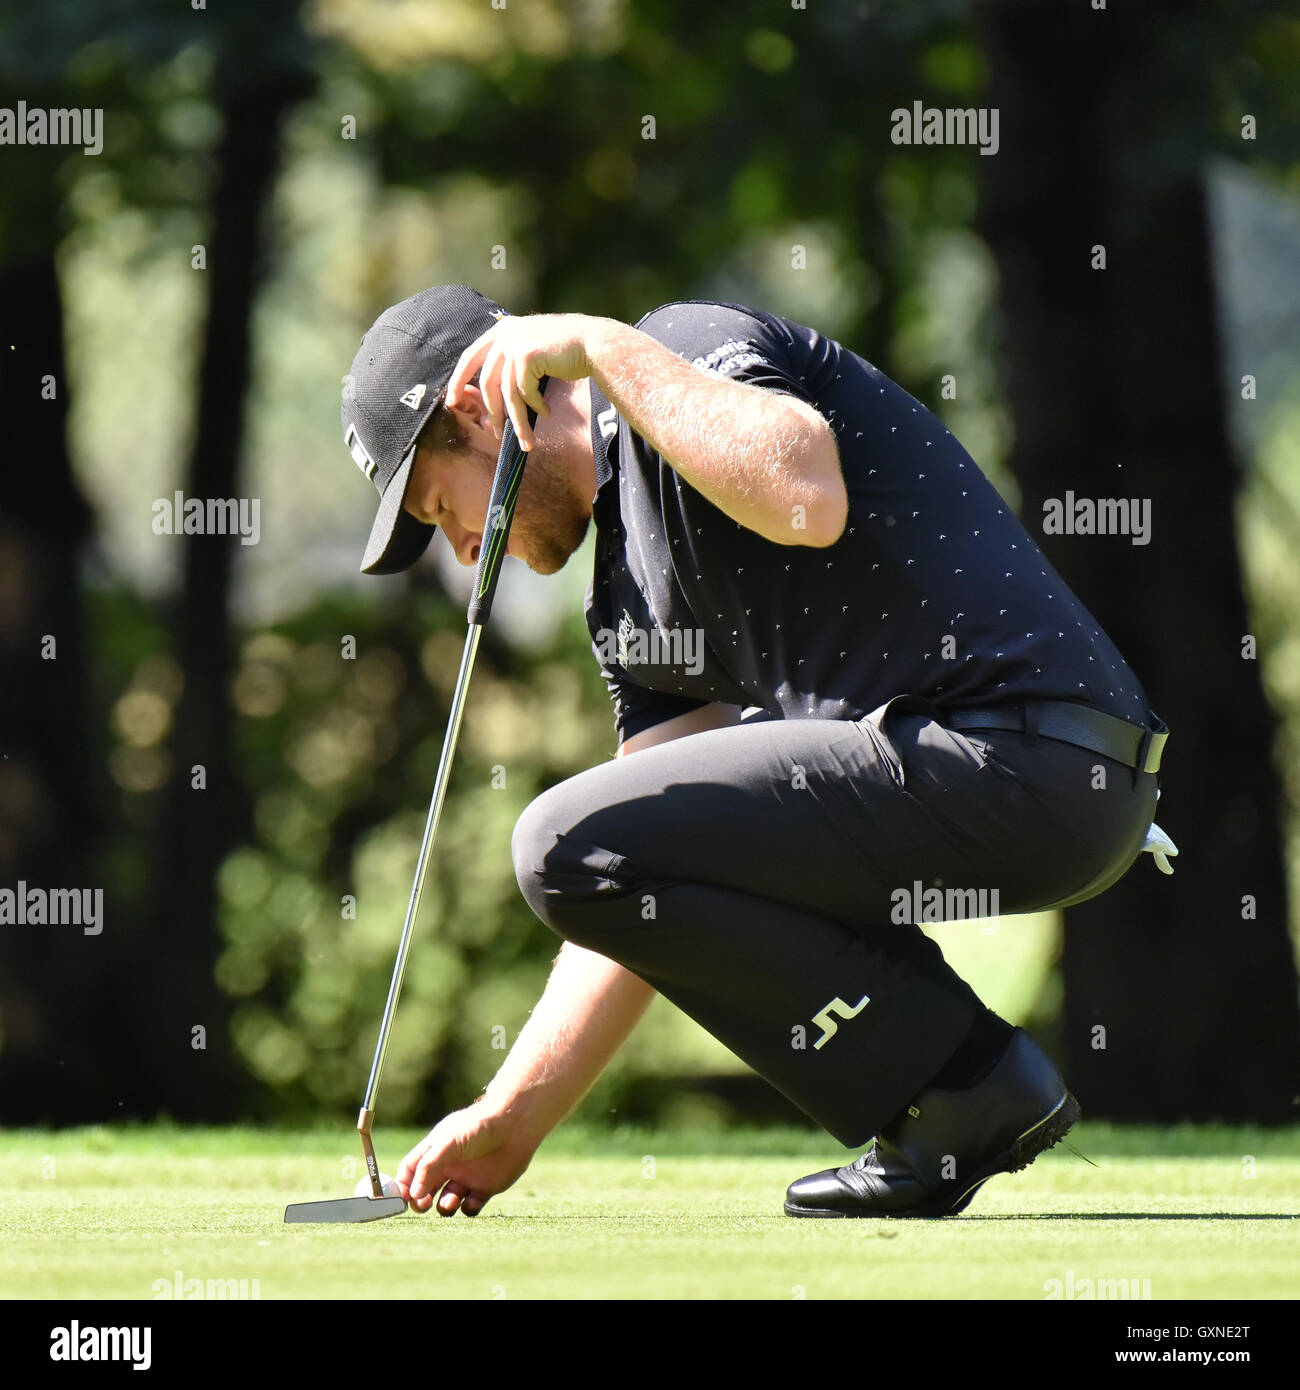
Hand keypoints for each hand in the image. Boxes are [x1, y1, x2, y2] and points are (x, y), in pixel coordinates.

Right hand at [394, 1101, 538, 1216]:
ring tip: (451, 1200)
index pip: (412, 1170)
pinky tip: (472, 1201)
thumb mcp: (448, 1142)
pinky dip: (468, 1209)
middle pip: (426, 1190)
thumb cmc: (479, 1128)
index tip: (401, 1200)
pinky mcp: (484, 1188)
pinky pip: (470, 1207)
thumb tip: (414, 1194)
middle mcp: (449, 1165)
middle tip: (423, 1205)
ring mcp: (466, 1178)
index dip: (404, 1185)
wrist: (514, 1127)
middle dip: (421, 1201)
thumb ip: (429, 1167)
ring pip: (446, 1201)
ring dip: (444, 1206)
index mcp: (436, 1150)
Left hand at [446, 312, 601, 450]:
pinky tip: (547, 412)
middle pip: (487, 382)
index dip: (458, 381)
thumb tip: (493, 397)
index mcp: (502, 330)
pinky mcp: (527, 356)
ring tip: (526, 440)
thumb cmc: (566, 351)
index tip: (452, 401)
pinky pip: (526, 393)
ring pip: (507, 394)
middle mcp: (505, 334)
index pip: (470, 357)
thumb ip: (511, 363)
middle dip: (492, 412)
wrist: (594, 343)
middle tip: (495, 433)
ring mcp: (515, 344)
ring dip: (516, 421)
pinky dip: (536, 407)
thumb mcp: (532, 350)